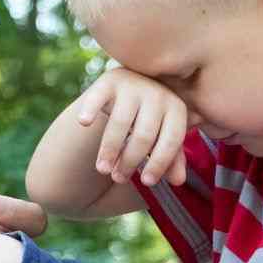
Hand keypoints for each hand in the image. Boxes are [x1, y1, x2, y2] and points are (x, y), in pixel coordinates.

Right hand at [77, 68, 189, 186]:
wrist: (130, 89)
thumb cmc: (150, 122)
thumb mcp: (163, 138)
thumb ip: (172, 159)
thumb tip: (178, 181)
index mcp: (176, 108)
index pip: (172, 139)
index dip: (159, 163)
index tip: (146, 183)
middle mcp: (157, 93)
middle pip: (144, 134)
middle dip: (130, 161)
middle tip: (118, 179)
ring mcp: (133, 84)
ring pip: (121, 123)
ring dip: (110, 149)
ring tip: (102, 169)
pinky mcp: (109, 80)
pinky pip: (98, 97)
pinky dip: (90, 109)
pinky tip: (84, 122)